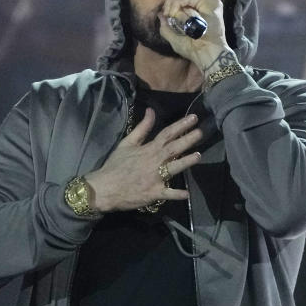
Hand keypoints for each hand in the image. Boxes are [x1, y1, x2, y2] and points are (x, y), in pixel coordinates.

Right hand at [84, 108, 202, 212]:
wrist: (104, 188)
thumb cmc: (115, 165)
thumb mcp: (127, 143)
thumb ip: (142, 128)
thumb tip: (151, 111)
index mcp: (149, 149)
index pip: (167, 133)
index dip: (181, 125)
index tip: (194, 118)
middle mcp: (154, 161)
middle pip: (174, 148)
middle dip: (189, 139)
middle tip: (202, 132)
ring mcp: (155, 177)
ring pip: (174, 168)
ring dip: (187, 162)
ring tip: (198, 155)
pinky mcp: (154, 193)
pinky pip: (168, 194)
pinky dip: (177, 194)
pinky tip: (187, 193)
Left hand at [159, 0, 228, 66]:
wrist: (205, 54)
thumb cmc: (193, 49)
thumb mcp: (174, 39)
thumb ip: (166, 27)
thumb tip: (160, 14)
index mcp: (199, 10)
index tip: (165, 10)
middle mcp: (204, 3)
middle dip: (170, 0)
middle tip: (165, 13)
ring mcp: (209, 1)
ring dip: (172, 2)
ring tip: (169, 14)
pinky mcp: (210, 1)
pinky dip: (178, 3)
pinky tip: (173, 13)